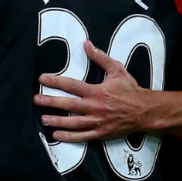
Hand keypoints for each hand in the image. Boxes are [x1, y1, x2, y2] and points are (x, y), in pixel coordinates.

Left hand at [33, 40, 148, 141]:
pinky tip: (57, 135)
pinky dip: (69, 137)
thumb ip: (100, 58)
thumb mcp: (117, 70)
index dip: (55, 81)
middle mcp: (95, 107)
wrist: (145, 111)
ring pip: (73, 123)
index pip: (72, 85)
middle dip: (51, 102)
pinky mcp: (100, 133)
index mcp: (97, 91)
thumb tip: (87, 44)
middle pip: (69, 105)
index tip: (42, 79)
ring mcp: (97, 122)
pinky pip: (82, 136)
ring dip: (57, 121)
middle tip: (36, 100)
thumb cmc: (130, 90)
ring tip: (43, 119)